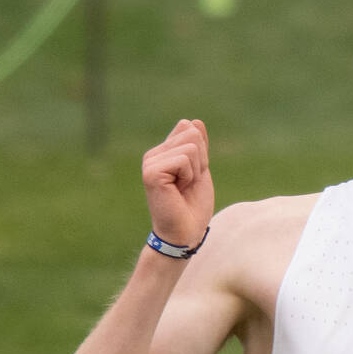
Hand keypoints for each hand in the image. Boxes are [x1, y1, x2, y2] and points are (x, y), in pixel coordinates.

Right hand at [141, 119, 214, 249]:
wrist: (185, 233)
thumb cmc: (193, 206)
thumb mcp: (200, 171)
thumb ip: (198, 146)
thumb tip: (194, 121)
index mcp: (163, 152)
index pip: (190, 130)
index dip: (202, 154)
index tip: (193, 176)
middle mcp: (154, 154)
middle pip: (191, 135)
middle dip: (200, 162)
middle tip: (189, 184)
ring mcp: (150, 161)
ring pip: (190, 147)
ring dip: (196, 171)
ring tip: (183, 188)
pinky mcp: (152, 171)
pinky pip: (184, 159)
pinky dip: (190, 176)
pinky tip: (179, 190)